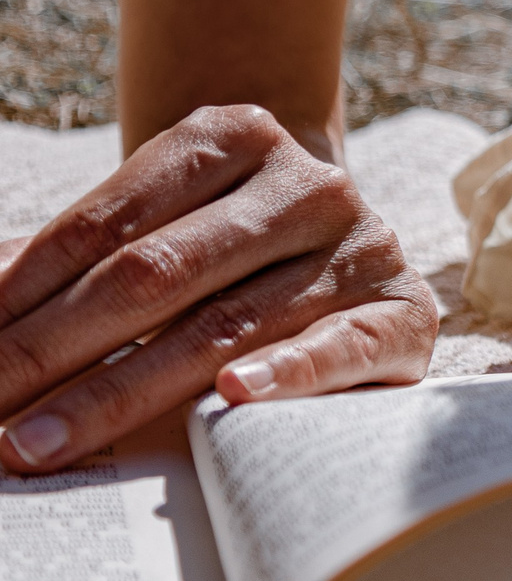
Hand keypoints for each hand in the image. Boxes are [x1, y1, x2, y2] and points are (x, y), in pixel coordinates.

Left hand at [0, 105, 436, 471]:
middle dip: (47, 352)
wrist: (343, 248)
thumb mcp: (153, 227)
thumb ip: (62, 260)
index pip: (104, 226)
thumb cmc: (221, 246)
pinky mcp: (405, 310)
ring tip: (36, 444)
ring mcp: (362, 245)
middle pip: (154, 274)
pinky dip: (287, 374)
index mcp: (235, 136)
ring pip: (224, 324)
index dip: (17, 295)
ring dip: (117, 393)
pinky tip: (228, 400)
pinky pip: (343, 345)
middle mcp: (308, 184)